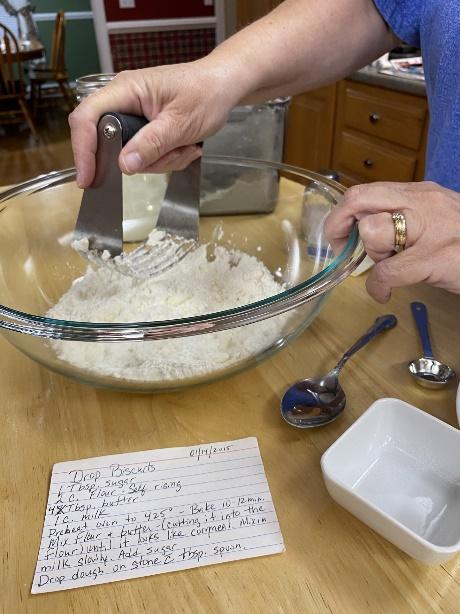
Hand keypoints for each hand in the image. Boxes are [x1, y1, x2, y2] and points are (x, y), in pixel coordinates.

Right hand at [69, 61, 242, 187]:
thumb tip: (123, 165)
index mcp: (126, 90)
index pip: (87, 118)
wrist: (224, 86)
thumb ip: (151, 145)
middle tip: (171, 156)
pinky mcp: (145, 127)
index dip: (82, 150)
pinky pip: (146, 154)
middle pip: (110, 143)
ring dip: (161, 160)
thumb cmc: (206, 94)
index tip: (87, 178)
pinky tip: (185, 147)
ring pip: (131, 155)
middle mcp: (124, 101)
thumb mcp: (180, 124)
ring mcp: (134, 115)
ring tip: (185, 147)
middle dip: (142, 160)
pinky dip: (167, 158)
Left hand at [324, 181, 459, 301]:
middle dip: (338, 225)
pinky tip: (384, 293)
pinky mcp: (435, 258)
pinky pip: (387, 273)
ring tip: (388, 265)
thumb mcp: (437, 216)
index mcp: (419, 192)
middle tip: (339, 248)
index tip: (340, 234)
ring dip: (371, 255)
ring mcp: (429, 230)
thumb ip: (404, 215)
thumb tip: (366, 229)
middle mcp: (422, 203)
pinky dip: (377, 287)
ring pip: (372, 232)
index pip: (365, 190)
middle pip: (359, 199)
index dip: (343, 213)